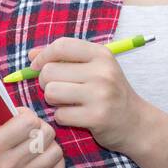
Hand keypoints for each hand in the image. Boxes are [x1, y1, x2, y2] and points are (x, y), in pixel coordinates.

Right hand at [0, 84, 65, 167]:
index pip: (30, 122)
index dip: (25, 113)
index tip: (15, 116)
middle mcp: (7, 165)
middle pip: (45, 135)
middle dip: (38, 125)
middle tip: (24, 127)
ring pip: (54, 153)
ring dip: (47, 143)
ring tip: (32, 140)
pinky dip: (54, 163)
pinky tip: (40, 155)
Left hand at [27, 37, 149, 155]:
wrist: (135, 121)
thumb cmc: (108, 91)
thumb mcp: (93, 68)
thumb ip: (64, 58)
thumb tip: (31, 55)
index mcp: (101, 54)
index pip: (62, 46)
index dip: (43, 56)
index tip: (37, 67)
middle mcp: (102, 71)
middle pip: (49, 71)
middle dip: (47, 83)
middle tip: (60, 90)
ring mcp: (100, 94)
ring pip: (51, 92)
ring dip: (53, 101)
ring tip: (67, 102)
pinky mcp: (96, 117)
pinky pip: (60, 115)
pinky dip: (62, 117)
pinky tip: (76, 116)